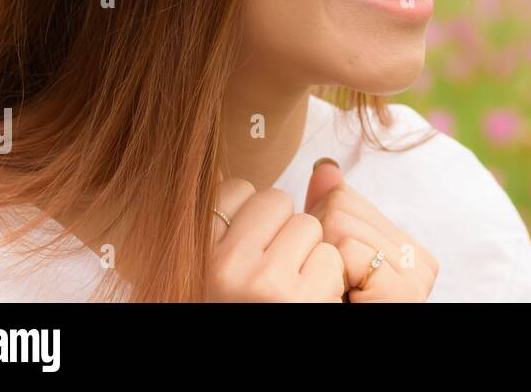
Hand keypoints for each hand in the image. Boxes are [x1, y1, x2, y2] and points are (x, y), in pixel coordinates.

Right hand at [205, 178, 345, 301]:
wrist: (266, 363)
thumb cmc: (246, 300)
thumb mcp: (219, 267)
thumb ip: (229, 220)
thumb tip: (233, 167)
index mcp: (200, 256)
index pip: (234, 190)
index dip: (254, 214)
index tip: (252, 246)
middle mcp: (225, 266)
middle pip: (276, 199)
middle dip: (284, 228)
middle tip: (274, 271)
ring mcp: (264, 280)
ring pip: (307, 224)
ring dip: (309, 252)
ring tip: (291, 287)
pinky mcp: (301, 296)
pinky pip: (330, 255)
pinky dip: (328, 278)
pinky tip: (309, 299)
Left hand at [305, 158, 438, 302]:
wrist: (343, 373)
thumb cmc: (332, 306)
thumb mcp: (329, 259)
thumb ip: (329, 215)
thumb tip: (324, 164)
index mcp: (408, 249)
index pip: (344, 198)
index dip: (319, 235)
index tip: (331, 275)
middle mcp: (421, 260)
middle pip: (340, 205)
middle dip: (319, 245)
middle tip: (331, 285)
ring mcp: (417, 275)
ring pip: (339, 223)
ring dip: (321, 263)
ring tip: (336, 295)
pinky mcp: (404, 292)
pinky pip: (348, 248)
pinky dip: (332, 277)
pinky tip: (346, 299)